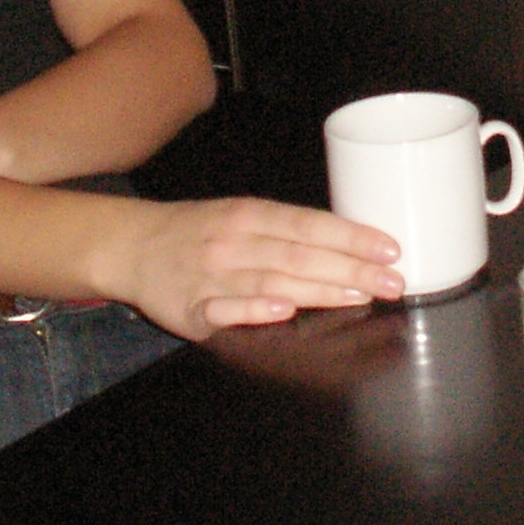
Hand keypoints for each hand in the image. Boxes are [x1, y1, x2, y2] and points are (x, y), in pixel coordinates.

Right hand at [105, 197, 404, 338]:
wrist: (131, 246)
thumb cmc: (199, 232)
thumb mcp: (242, 215)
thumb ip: (288, 231)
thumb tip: (351, 245)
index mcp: (251, 214)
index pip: (310, 224)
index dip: (352, 236)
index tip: (390, 249)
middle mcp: (234, 241)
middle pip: (300, 255)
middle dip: (351, 268)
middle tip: (392, 282)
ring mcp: (212, 275)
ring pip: (272, 280)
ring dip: (318, 289)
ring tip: (358, 295)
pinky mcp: (191, 308)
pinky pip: (225, 309)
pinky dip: (254, 308)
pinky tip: (283, 310)